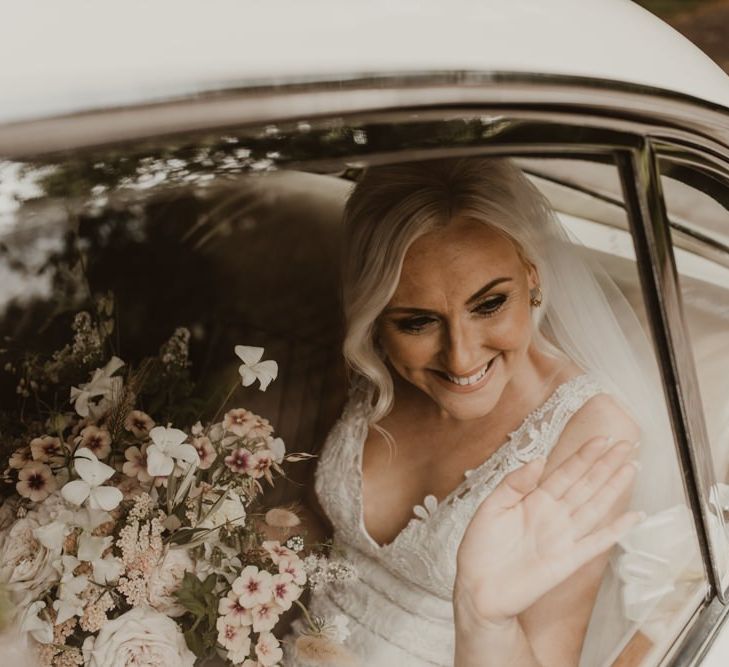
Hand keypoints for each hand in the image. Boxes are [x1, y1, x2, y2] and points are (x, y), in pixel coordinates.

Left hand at [454, 437, 639, 623]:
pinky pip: (596, 542)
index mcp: (533, 499)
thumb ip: (514, 483)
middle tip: (627, 444)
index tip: (601, 439)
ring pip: (595, 506)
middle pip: (585, 485)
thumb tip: (538, 460)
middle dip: (606, 464)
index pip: (565, 472)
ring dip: (614, 488)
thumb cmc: (480, 548)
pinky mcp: (568, 560)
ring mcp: (563, 537)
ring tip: (631, 468)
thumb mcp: (491, 507)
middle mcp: (553, 515)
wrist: (477, 588)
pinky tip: (634, 517)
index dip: (583, 456)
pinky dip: (616, 530)